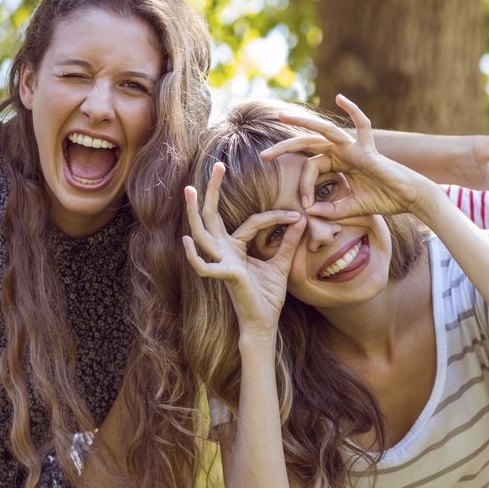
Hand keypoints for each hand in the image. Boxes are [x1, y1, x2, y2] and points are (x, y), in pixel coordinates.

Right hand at [182, 163, 304, 335]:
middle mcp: (224, 252)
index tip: (297, 215)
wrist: (265, 323)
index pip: (252, 222)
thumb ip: (288, 242)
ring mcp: (222, 263)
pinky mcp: (226, 277)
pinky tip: (187, 240)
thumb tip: (301, 218)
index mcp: (236, 248)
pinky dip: (195, 256)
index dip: (275, 217)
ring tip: (189, 190)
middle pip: (212, 216)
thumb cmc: (268, 296)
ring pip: (203, 233)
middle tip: (217, 165)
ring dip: (194, 212)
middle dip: (212, 191)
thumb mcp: (281, 263)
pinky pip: (204, 266)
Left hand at [266, 94, 435, 219]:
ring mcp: (354, 147)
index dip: (303, 186)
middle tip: (263, 157)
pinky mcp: (368, 148)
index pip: (310, 168)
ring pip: (324, 130)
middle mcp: (343, 151)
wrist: (408, 199)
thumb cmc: (383, 201)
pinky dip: (353, 110)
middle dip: (285, 148)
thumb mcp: (349, 208)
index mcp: (338, 163)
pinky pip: (362, 124)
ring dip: (302, 122)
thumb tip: (307, 212)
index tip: (305, 205)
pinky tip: (340, 98)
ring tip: (282, 117)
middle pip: (309, 143)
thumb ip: (329, 210)